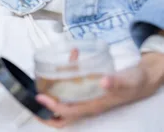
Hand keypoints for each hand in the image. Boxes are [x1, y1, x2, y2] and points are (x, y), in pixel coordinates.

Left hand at [36, 52, 163, 127]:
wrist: (143, 80)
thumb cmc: (134, 82)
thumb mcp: (126, 81)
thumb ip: (115, 81)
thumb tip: (103, 81)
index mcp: (94, 105)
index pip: (68, 111)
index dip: (52, 107)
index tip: (40, 98)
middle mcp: (88, 104)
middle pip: (63, 115)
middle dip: (46, 113)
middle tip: (32, 101)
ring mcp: (87, 98)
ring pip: (65, 102)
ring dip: (52, 94)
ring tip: (41, 82)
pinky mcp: (88, 90)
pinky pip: (72, 88)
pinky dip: (65, 77)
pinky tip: (69, 59)